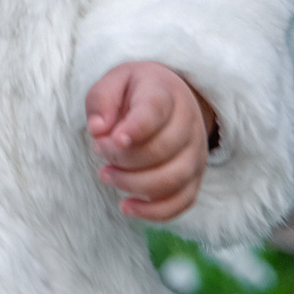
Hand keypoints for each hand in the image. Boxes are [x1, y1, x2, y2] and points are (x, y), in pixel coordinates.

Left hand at [85, 62, 216, 223]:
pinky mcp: (195, 176)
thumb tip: (98, 129)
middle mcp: (187, 123)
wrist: (170, 98)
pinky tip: (128, 207)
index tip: (116, 140)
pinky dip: (155, 212)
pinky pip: (182, 201)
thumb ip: (101, 100)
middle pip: (162, 150)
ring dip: (134, 184)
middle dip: (123, 158)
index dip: (136, 128)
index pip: (155, 110)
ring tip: (106, 175)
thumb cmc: (135, 93)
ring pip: (173, 179)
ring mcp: (196, 152)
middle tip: (98, 149)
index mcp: (165, 94)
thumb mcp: (114, 82)